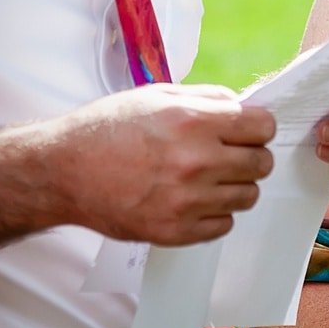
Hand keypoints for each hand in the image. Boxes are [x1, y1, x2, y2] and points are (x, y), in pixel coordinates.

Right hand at [41, 83, 275, 244]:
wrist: (65, 171)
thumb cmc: (108, 128)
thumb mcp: (157, 96)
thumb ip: (206, 98)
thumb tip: (243, 107)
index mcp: (193, 121)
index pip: (263, 127)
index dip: (257, 127)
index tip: (246, 131)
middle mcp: (195, 161)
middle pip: (261, 164)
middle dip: (250, 156)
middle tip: (228, 154)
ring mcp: (187, 201)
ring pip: (247, 196)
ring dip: (234, 186)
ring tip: (207, 178)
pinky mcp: (175, 232)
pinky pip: (224, 225)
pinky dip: (215, 213)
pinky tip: (193, 200)